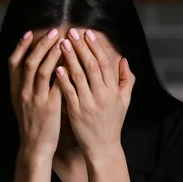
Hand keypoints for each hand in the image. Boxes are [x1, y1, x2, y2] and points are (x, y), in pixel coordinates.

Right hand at [9, 28, 62, 159]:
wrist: (34, 146)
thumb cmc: (31, 123)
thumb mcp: (22, 103)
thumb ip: (24, 85)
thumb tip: (30, 65)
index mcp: (14, 90)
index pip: (13, 62)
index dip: (21, 46)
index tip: (30, 33)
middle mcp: (22, 93)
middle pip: (29, 62)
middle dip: (41, 45)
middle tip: (53, 31)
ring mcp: (35, 100)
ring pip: (41, 70)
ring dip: (52, 54)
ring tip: (63, 41)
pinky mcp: (49, 107)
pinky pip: (56, 85)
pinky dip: (63, 72)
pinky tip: (72, 63)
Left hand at [55, 29, 134, 161]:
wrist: (103, 148)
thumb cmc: (112, 124)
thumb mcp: (124, 102)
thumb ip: (125, 81)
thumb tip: (124, 60)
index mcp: (113, 91)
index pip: (105, 64)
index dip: (96, 48)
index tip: (88, 34)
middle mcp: (102, 95)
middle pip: (91, 66)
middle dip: (81, 47)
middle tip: (71, 32)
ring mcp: (89, 104)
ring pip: (79, 76)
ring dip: (70, 58)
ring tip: (62, 44)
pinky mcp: (77, 113)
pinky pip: (69, 93)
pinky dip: (63, 79)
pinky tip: (57, 67)